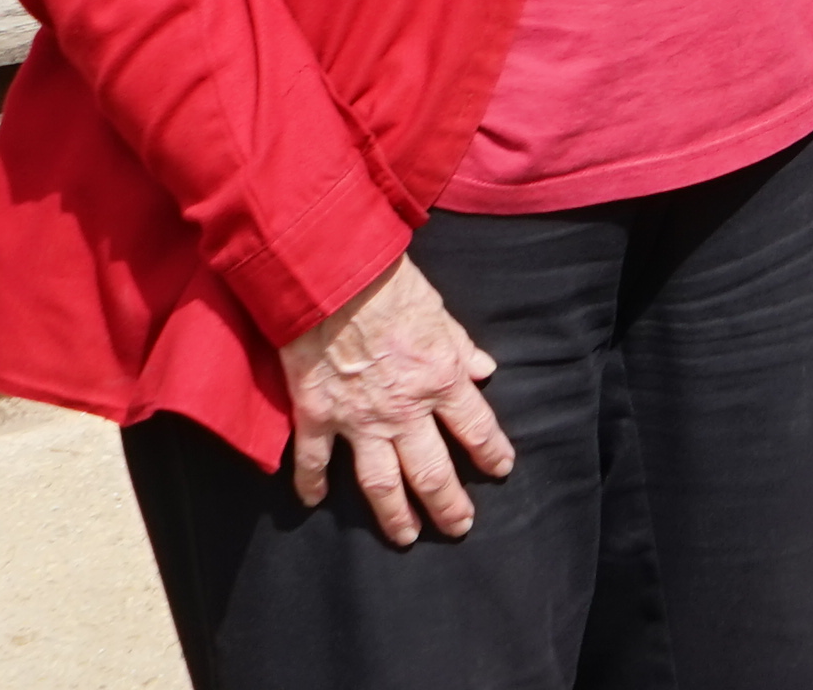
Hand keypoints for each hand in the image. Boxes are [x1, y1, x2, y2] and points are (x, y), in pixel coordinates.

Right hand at [275, 252, 514, 543]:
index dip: (492, 452)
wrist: (331, 275)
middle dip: (449, 504)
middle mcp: (404, 411)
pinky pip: (314, 461)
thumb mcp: (438, 311)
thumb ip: (460, 346)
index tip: (501, 469)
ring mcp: (359, 419)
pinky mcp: (317, 415)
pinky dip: (310, 484)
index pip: (477, 428)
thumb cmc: (388, 283)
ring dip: (395, 515)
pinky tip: (312, 502)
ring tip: (406, 537)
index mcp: (440, 380)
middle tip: (460, 526)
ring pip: (381, 483)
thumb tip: (484, 369)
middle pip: (433, 471)